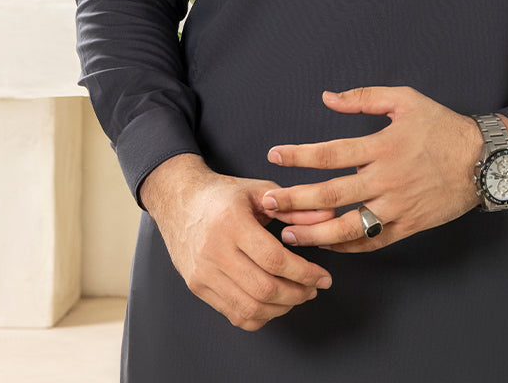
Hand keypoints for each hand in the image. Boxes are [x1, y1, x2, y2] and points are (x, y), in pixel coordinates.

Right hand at [139, 154, 334, 329]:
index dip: (304, 273)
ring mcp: (203, 273)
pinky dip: (259, 316)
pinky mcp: (197, 287)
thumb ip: (295, 206)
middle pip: (263, 288)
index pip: (274, 259)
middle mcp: (214, 251)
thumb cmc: (223, 195)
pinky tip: (274, 304)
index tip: (323, 277)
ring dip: (281, 308)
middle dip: (297, 294)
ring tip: (297, 296)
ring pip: (249, 307)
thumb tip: (328, 217)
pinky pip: (233, 314)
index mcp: (232, 222)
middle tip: (314, 288)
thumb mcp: (259, 191)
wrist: (179, 201)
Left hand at [260, 86, 480, 252]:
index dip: (299, 155)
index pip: (331, 153)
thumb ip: (364, 97)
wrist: (482, 160)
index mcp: (383, 146)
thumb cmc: (441, 126)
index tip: (274, 156)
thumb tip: (327, 97)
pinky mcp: (408, 226)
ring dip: (314, 232)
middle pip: (331, 194)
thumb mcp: (405, 100)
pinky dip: (348, 246)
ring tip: (288, 233)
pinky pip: (372, 241)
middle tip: (267, 203)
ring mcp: (397, 207)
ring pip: (348, 226)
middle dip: (295, 199)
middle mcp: (386, 179)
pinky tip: (327, 245)